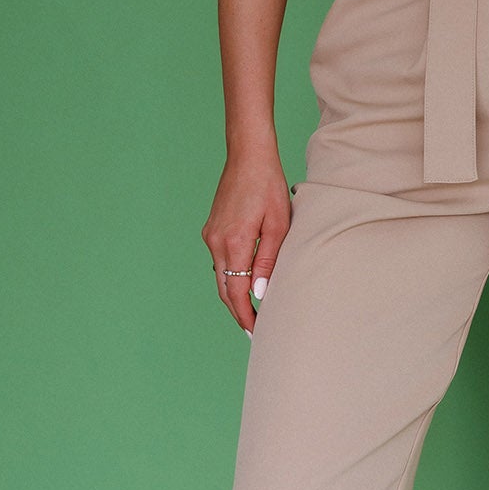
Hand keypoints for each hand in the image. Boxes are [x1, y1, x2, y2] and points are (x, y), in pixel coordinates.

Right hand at [202, 149, 292, 337]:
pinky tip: (245, 283)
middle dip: (239, 312)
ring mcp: (210, 236)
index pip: (236, 293)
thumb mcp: (278, 225)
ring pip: (221, 276)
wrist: (248, 157)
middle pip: (224, 289)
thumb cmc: (269, 186)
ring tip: (253, 311)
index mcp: (233, 243)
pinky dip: (231, 277)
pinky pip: (220, 261)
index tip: (256, 332)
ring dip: (234, 295)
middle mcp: (216, 242)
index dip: (246, 316)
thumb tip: (258, 294)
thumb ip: (268, 261)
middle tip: (255, 331)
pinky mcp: (211, 230)